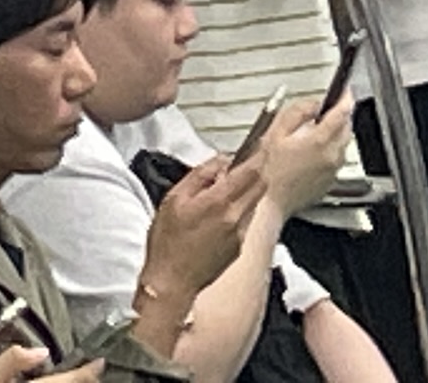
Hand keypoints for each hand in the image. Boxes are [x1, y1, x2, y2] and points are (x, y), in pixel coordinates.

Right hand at [144, 148, 266, 303]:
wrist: (170, 283)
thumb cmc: (167, 242)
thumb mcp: (174, 198)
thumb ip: (201, 174)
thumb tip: (221, 161)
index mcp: (219, 201)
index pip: (252, 170)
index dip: (258, 154)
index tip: (259, 144)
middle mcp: (235, 217)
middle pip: (261, 185)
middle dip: (256, 171)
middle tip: (242, 165)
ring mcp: (239, 234)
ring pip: (255, 202)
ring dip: (247, 191)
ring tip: (222, 194)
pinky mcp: (238, 248)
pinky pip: (246, 221)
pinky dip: (239, 211)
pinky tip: (217, 218)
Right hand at [249, 92, 356, 220]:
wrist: (273, 202)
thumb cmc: (272, 172)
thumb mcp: (277, 134)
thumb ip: (297, 113)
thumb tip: (312, 105)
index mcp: (320, 141)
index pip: (342, 112)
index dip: (345, 97)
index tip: (345, 90)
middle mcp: (331, 155)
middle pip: (347, 127)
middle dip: (341, 115)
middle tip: (327, 111)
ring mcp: (333, 169)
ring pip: (344, 143)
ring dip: (336, 133)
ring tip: (316, 133)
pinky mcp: (331, 180)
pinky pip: (338, 159)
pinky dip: (331, 150)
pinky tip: (314, 153)